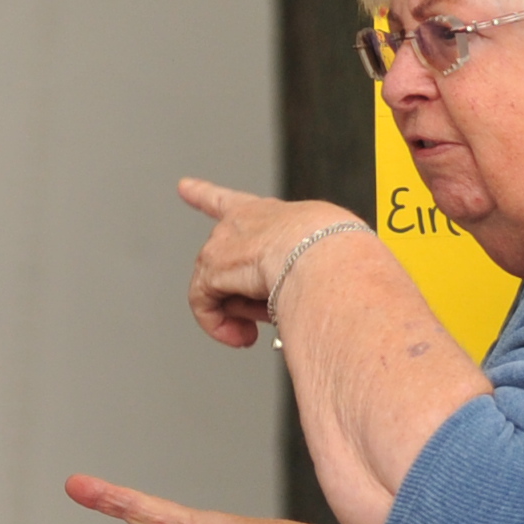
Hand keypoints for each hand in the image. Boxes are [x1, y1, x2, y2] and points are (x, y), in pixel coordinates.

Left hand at [178, 176, 364, 350]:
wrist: (328, 254)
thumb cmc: (338, 254)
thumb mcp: (322, 254)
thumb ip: (299, 270)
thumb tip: (284, 299)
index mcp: (273, 214)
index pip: (232, 202)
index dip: (204, 194)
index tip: (185, 187)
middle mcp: (243, 222)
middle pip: (229, 265)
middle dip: (242, 296)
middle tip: (267, 317)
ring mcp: (224, 242)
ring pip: (219, 288)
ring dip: (239, 313)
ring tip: (263, 326)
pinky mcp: (213, 268)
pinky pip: (205, 304)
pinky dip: (219, 325)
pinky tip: (242, 336)